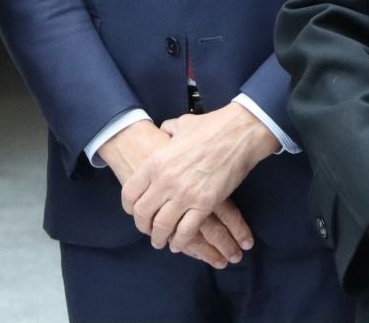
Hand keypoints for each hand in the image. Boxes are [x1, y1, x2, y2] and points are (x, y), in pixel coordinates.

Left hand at [122, 105, 276, 259]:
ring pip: (163, 226)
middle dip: (143, 226)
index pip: (130, 193)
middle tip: (148, 230)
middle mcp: (165, 181)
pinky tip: (179, 244)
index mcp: (155, 162)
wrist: (238, 133)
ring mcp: (184, 194)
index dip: (130, 207)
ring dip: (160, 238)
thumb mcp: (180, 124)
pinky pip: (186, 230)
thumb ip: (167, 131)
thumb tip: (164, 132)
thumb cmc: (211, 127)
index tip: (134, 211)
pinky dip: (181, 241)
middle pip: (143, 214)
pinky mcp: (204, 204)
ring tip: (161, 241)